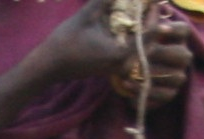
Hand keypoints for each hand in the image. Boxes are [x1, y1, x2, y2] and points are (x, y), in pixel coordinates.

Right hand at [34, 0, 195, 96]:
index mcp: (122, 53)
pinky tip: (129, 22)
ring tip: (142, 10)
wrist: (49, 65)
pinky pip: (130, 50)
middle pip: (149, 40)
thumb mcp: (87, 15)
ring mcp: (119, 66)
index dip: (154, 12)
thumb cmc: (65, 42)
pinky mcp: (112, 66)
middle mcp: (124, 63)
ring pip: (141, 46)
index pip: (151, 31)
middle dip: (151, 20)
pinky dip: (133, 35)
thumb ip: (106, 0)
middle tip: (151, 4)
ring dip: (143, 28)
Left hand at [108, 3, 199, 101]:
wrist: (121, 70)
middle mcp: (181, 56)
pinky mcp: (168, 94)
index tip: (157, 29)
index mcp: (175, 38)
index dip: (173, 30)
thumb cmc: (129, 45)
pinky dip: (146, 94)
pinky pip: (165, 97)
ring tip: (131, 74)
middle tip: (145, 53)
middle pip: (185, 55)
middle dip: (165, 54)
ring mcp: (177, 76)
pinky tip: (128, 87)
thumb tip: (151, 2)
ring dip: (154, 76)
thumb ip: (142, 17)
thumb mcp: (133, 29)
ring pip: (177, 78)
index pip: (184, 31)